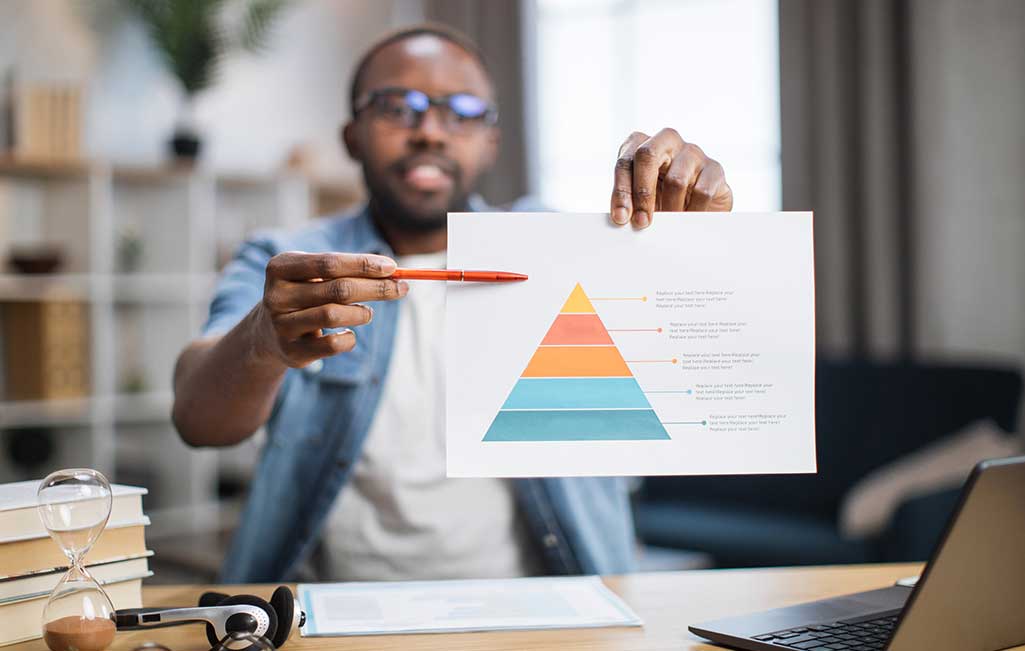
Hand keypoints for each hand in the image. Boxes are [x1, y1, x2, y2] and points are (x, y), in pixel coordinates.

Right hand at [254, 252, 405, 367]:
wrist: (267, 333)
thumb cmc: (305, 295)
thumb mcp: (316, 276)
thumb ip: (348, 271)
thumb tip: (393, 273)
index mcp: (281, 267)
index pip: (330, 262)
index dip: (364, 264)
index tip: (393, 267)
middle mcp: (276, 295)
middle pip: (338, 288)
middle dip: (376, 288)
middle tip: (402, 288)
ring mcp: (281, 325)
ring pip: (334, 316)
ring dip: (362, 313)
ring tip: (368, 313)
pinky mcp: (292, 352)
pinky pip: (332, 345)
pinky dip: (349, 338)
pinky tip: (349, 333)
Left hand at [610, 128, 732, 228]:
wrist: (698, 207)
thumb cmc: (662, 199)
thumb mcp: (641, 198)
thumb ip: (629, 202)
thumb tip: (621, 218)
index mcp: (641, 144)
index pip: (625, 162)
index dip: (621, 191)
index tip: (621, 218)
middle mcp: (666, 141)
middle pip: (648, 155)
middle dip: (642, 192)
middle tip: (642, 222)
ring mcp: (692, 152)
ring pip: (675, 179)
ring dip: (669, 208)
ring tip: (668, 226)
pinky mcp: (714, 169)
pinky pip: (701, 192)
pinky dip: (692, 211)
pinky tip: (688, 221)